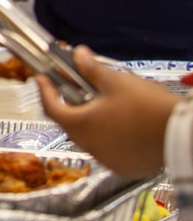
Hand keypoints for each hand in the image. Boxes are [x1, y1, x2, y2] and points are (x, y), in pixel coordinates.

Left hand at [37, 45, 177, 178]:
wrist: (182, 134)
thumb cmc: (147, 107)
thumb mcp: (115, 81)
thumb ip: (91, 68)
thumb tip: (78, 54)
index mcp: (80, 125)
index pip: (50, 108)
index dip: (44, 91)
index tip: (42, 79)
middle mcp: (89, 146)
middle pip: (70, 122)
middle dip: (69, 103)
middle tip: (73, 86)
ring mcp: (108, 159)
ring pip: (89, 137)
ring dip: (90, 120)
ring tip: (101, 103)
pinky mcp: (126, 167)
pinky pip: (109, 149)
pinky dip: (108, 136)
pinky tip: (119, 123)